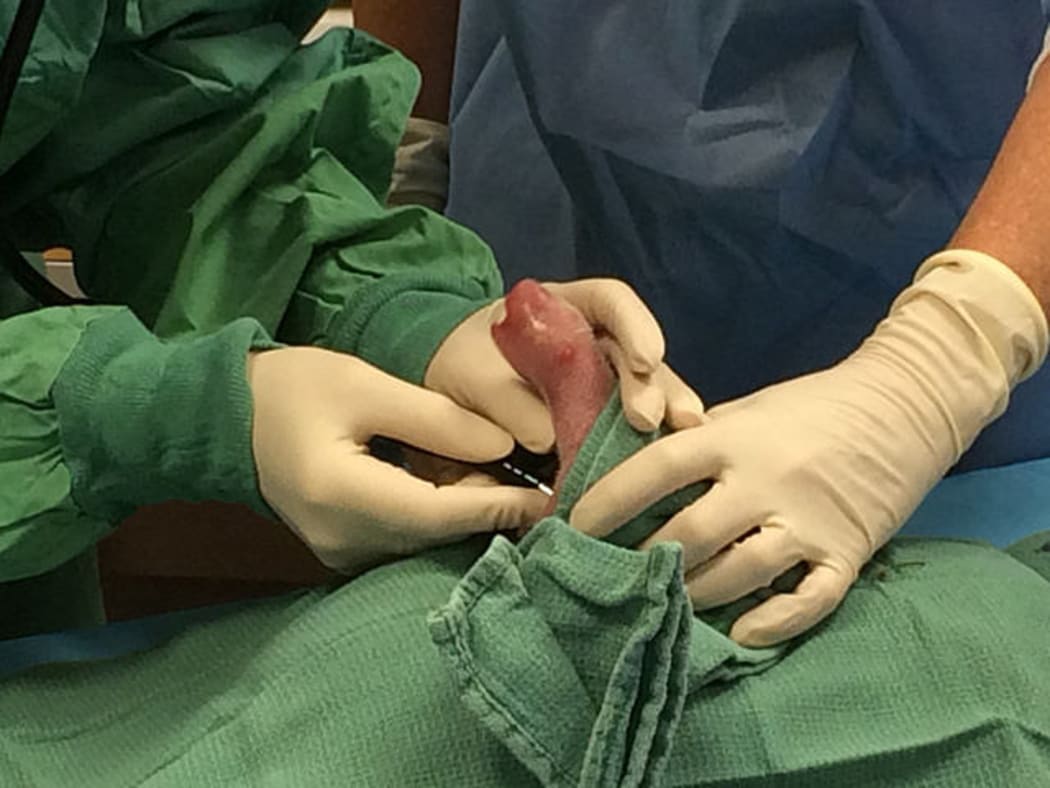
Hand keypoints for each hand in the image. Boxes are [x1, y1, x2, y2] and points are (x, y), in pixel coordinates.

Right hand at [248, 347, 548, 572]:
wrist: (224, 419)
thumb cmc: (291, 388)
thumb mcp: (364, 386)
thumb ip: (436, 419)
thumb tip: (505, 446)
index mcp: (344, 496)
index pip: (442, 513)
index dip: (501, 506)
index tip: (553, 495)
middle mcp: (345, 541)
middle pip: (438, 533)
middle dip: (490, 507)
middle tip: (534, 472)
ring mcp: (341, 554)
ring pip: (426, 540)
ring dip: (466, 511)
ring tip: (503, 472)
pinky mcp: (343, 552)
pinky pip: (406, 540)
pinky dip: (438, 515)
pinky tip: (456, 482)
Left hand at [425, 278, 704, 452]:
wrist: (448, 391)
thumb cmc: (462, 367)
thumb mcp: (473, 376)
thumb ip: (508, 399)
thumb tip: (548, 439)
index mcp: (564, 307)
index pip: (610, 301)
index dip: (634, 326)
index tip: (644, 360)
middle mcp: (595, 338)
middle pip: (636, 352)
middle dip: (651, 384)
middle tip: (651, 419)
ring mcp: (604, 377)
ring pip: (645, 391)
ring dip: (663, 416)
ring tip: (679, 440)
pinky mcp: (602, 417)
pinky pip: (629, 427)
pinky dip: (645, 445)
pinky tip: (664, 467)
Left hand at [571, 251, 1046, 646]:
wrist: (904, 404)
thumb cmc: (812, 406)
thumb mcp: (747, 408)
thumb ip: (698, 438)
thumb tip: (637, 465)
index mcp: (734, 438)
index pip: (658, 469)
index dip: (610, 499)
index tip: (572, 524)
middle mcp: (766, 481)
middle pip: (690, 535)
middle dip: (643, 562)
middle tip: (608, 579)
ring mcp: (808, 521)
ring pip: (738, 574)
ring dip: (693, 596)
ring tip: (659, 606)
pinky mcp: (847, 552)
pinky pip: (808, 600)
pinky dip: (773, 622)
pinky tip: (739, 633)